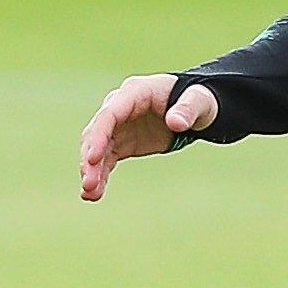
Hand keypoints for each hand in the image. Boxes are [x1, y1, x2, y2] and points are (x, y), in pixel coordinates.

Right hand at [77, 75, 218, 200]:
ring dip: (91, 171)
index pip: (109, 114)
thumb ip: (188, 109)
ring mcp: (118, 126)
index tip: (93, 158)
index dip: (99, 135)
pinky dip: (100, 176)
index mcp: (135, 92)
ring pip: (97, 149)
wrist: (194, 107)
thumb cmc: (196, 98)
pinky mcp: (122, 143)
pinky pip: (106, 160)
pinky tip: (94, 195)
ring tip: (90, 194)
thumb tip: (175, 123)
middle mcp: (120, 107)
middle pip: (96, 132)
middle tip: (88, 184)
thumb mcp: (199, 100)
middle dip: (90, 158)